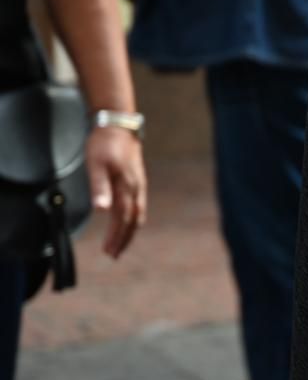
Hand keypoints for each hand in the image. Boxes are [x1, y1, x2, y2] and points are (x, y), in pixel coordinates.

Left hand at [85, 126, 146, 257]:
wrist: (119, 125)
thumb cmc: (104, 144)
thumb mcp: (96, 164)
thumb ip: (99, 187)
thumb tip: (101, 210)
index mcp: (126, 188)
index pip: (121, 219)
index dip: (116, 236)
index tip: (108, 251)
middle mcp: (136, 189)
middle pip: (132, 221)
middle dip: (124, 239)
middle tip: (114, 254)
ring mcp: (139, 186)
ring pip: (137, 215)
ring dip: (129, 232)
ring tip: (121, 244)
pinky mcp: (138, 181)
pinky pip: (138, 206)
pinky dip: (133, 219)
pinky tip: (129, 222)